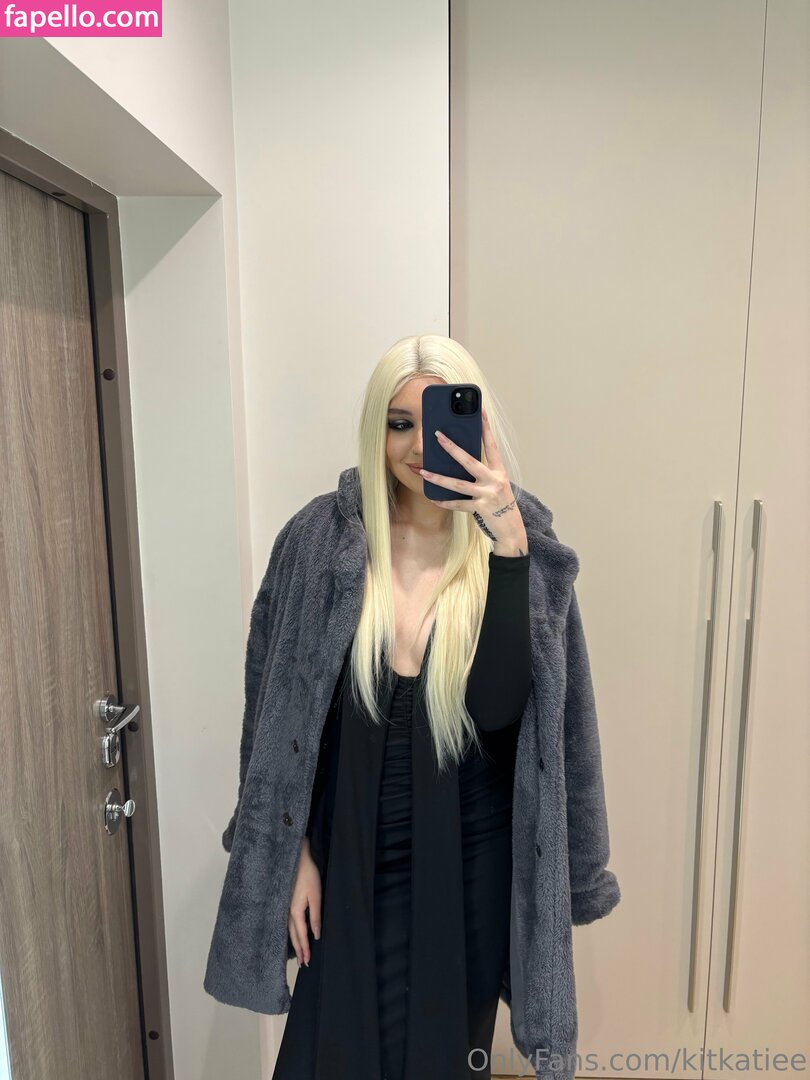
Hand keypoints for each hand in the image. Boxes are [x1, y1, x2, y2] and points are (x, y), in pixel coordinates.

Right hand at [288, 838, 321, 966]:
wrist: (297, 859)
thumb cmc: (308, 876)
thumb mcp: (315, 895)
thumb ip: (315, 916)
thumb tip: (315, 935)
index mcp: (295, 912)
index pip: (301, 935)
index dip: (305, 949)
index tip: (307, 961)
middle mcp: (287, 912)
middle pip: (293, 936)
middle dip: (299, 950)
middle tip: (303, 964)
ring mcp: (284, 908)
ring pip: (288, 931)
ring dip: (294, 943)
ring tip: (298, 955)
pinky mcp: (285, 903)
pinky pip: (287, 923)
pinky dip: (290, 933)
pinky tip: (292, 935)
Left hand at [419, 407, 528, 553]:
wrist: (512, 531)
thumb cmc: (501, 505)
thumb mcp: (497, 486)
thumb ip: (483, 474)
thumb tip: (459, 463)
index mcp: (499, 472)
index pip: (491, 445)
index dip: (486, 428)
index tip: (480, 411)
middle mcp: (494, 480)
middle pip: (469, 461)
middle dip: (452, 448)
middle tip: (437, 436)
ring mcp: (487, 494)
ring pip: (458, 484)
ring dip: (438, 478)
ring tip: (423, 471)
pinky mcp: (480, 509)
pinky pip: (457, 504)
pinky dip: (444, 502)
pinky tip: (433, 497)